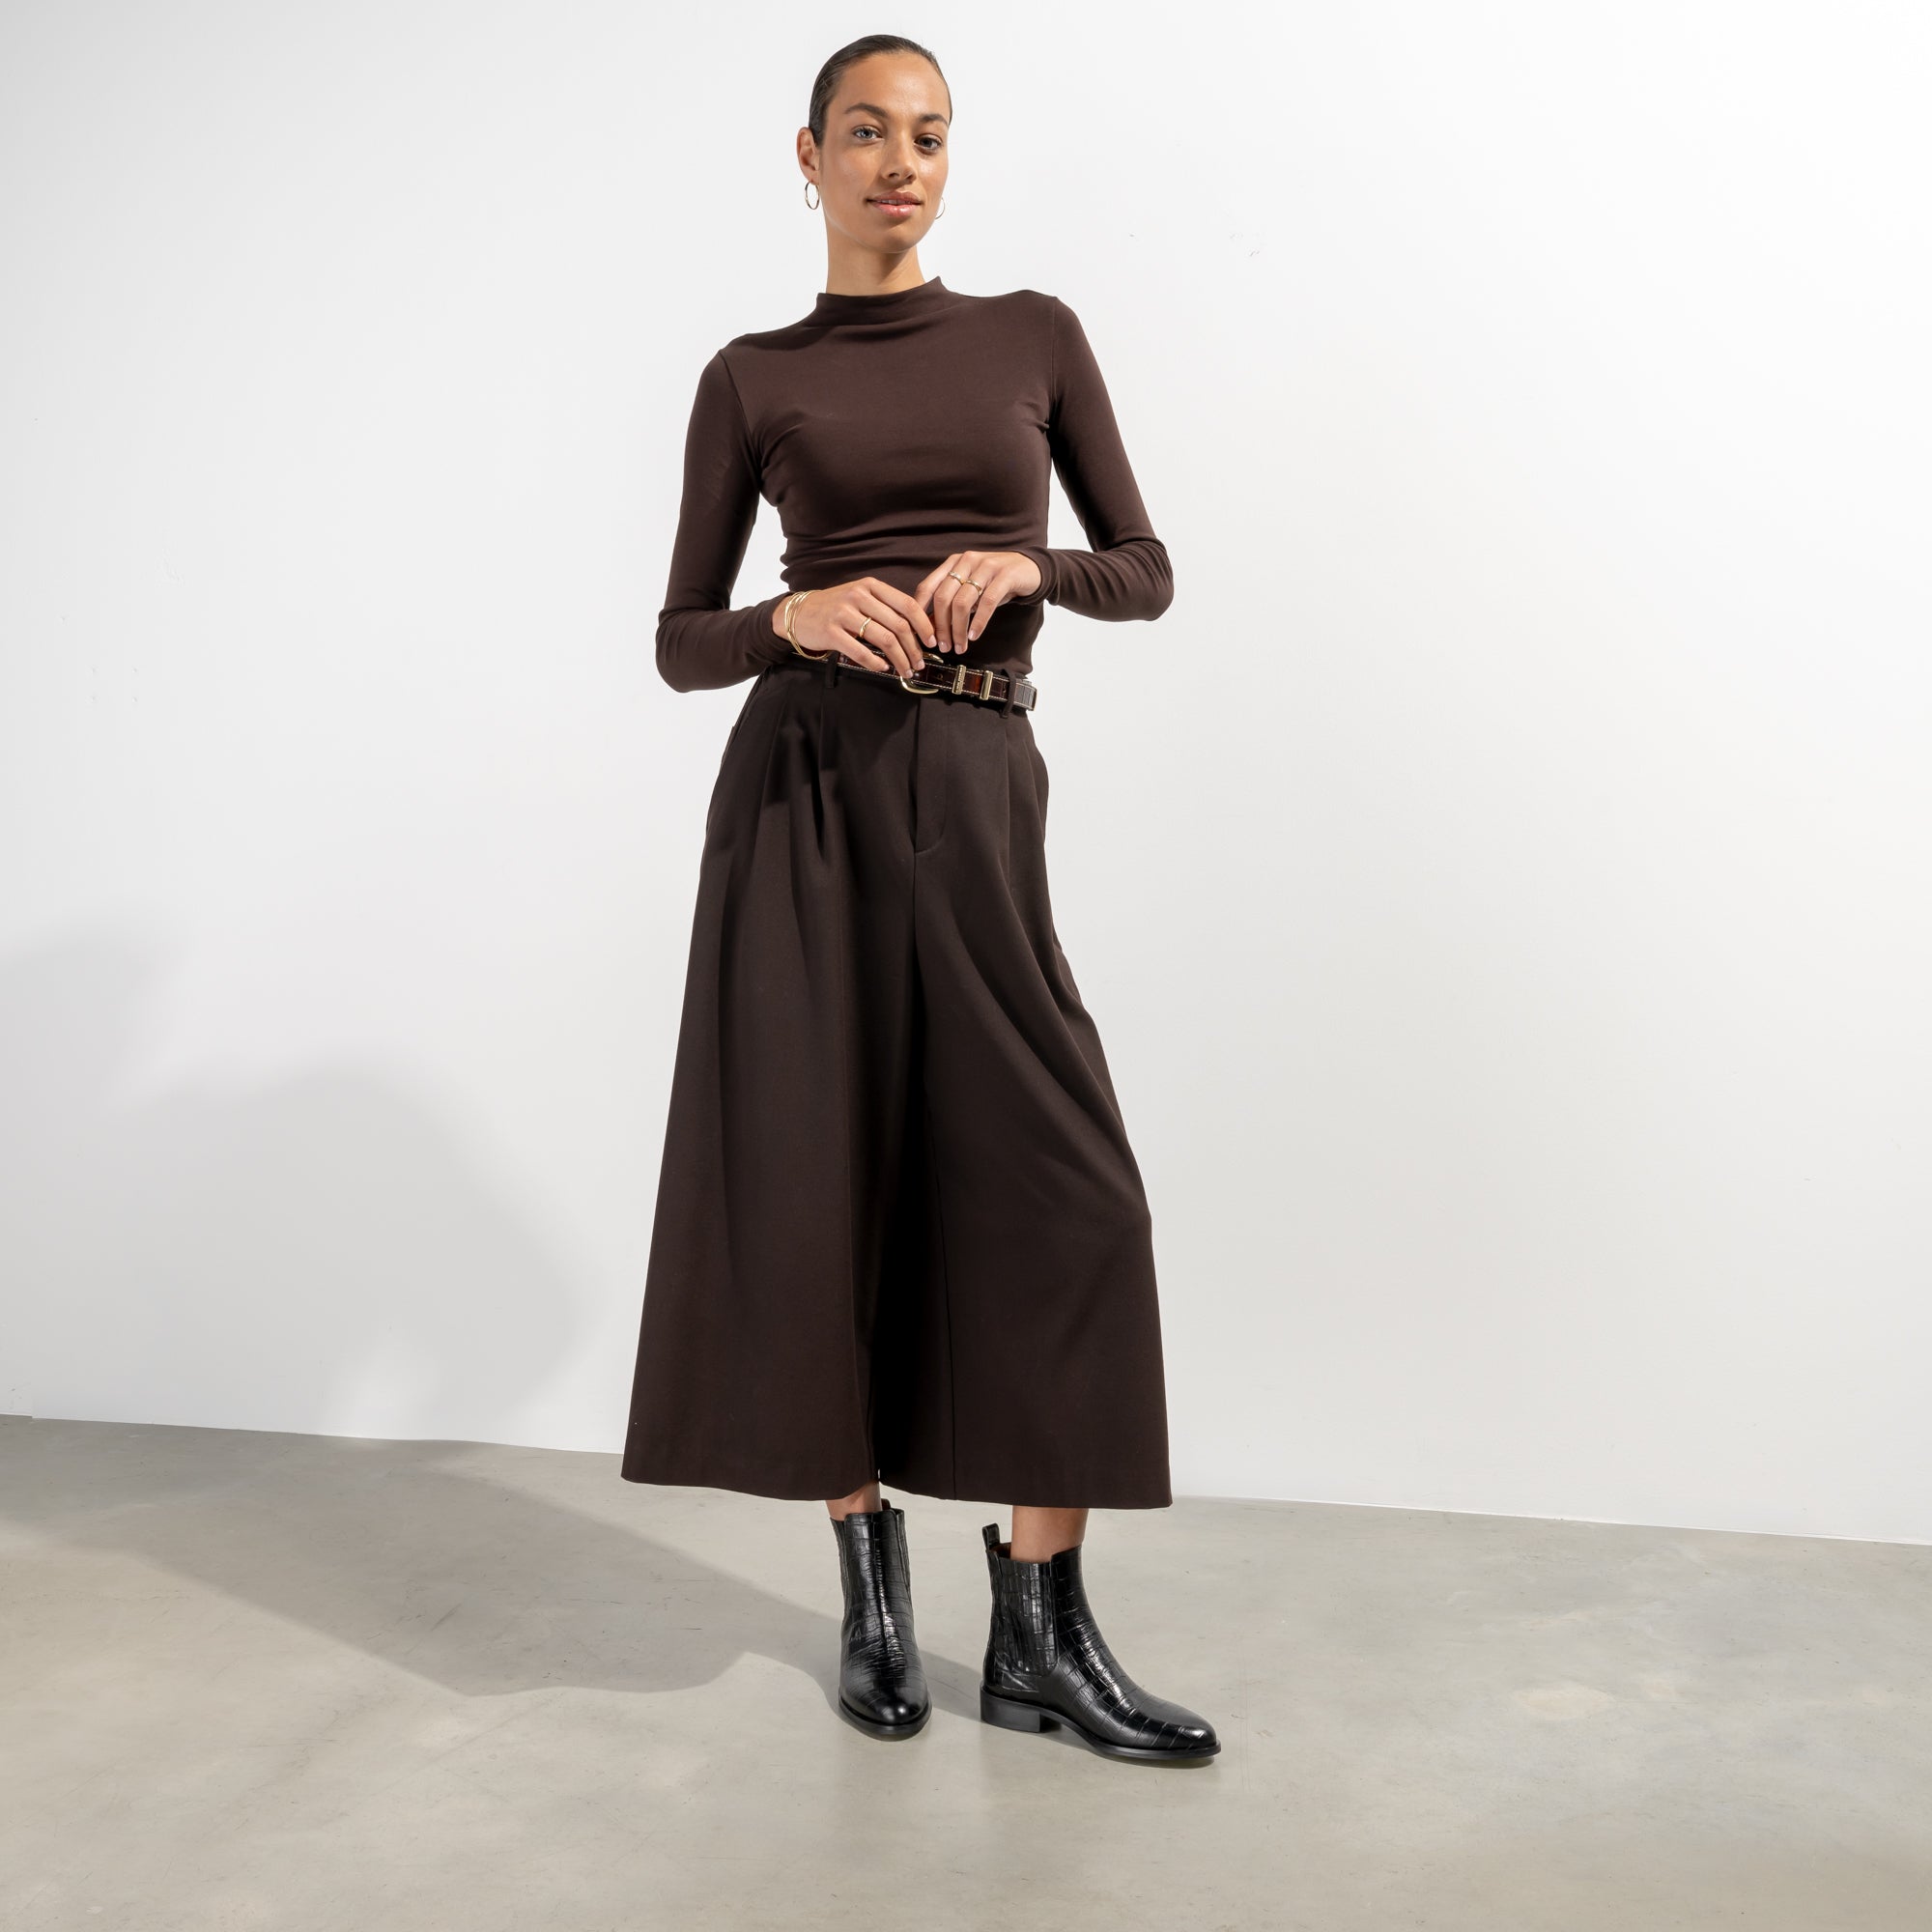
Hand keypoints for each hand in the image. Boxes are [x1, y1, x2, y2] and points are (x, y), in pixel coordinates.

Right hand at [772, 577, 938, 676]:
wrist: (798, 612)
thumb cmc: (835, 607)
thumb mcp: (860, 596)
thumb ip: (885, 606)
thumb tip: (917, 628)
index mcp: (871, 586)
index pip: (907, 604)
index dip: (924, 625)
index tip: (932, 642)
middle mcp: (859, 596)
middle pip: (899, 625)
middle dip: (914, 648)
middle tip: (920, 663)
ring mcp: (844, 613)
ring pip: (884, 640)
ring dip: (900, 659)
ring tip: (906, 670)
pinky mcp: (831, 632)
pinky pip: (861, 652)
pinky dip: (876, 663)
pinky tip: (884, 667)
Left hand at [913, 551, 1041, 652]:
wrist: (1029, 569)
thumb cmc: (995, 582)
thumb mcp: (970, 588)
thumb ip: (952, 601)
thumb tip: (929, 626)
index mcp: (953, 563)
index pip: (927, 586)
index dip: (920, 612)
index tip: (920, 634)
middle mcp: (966, 562)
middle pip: (943, 598)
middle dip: (941, 627)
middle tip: (943, 647)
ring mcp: (985, 567)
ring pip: (962, 602)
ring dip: (958, 629)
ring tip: (959, 646)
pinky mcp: (1004, 576)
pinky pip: (986, 603)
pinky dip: (978, 623)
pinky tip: (974, 635)